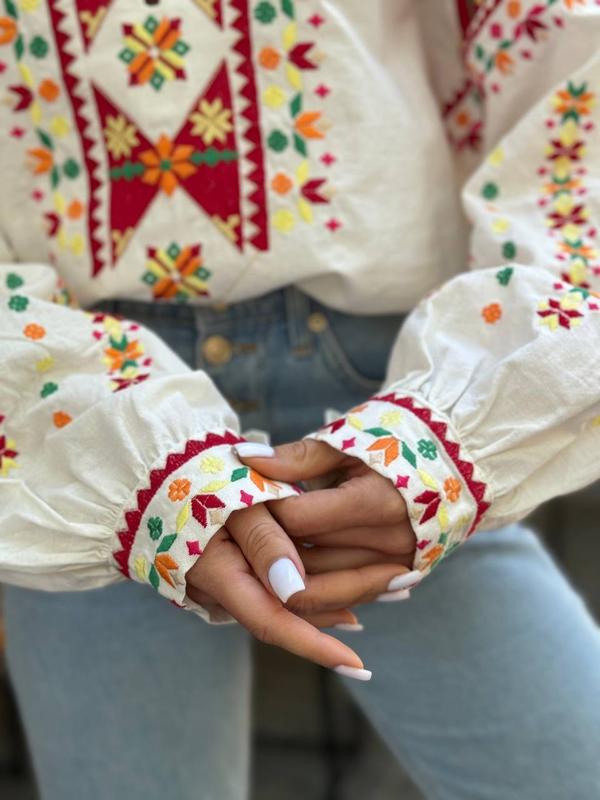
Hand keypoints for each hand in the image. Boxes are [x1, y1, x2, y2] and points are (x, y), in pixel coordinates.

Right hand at [186, 499, 414, 678]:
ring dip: (342, 595)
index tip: (357, 664)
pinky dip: (319, 587)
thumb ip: (264, 543)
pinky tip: (351, 594)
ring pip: (292, 602)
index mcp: (219, 574)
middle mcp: (223, 590)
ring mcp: (230, 585)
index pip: (273, 621)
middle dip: (349, 604)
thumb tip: (293, 589)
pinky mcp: (237, 574)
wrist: (166, 472)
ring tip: (393, 587)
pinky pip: (283, 589)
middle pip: (293, 612)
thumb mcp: (235, 500)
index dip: (315, 645)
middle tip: (404, 587)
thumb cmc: (202, 479)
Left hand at [238, 440, 420, 599]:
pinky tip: (291, 574)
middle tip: (246, 533)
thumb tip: (244, 457)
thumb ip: (295, 458)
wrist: (450, 461)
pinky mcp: (398, 577)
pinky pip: (344, 597)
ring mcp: (396, 564)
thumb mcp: (345, 443)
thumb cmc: (391, 444)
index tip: (249, 499)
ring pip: (321, 589)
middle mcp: (388, 540)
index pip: (298, 519)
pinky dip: (315, 589)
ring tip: (265, 552)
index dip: (266, 511)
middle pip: (305, 562)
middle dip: (269, 550)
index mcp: (374, 500)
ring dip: (287, 576)